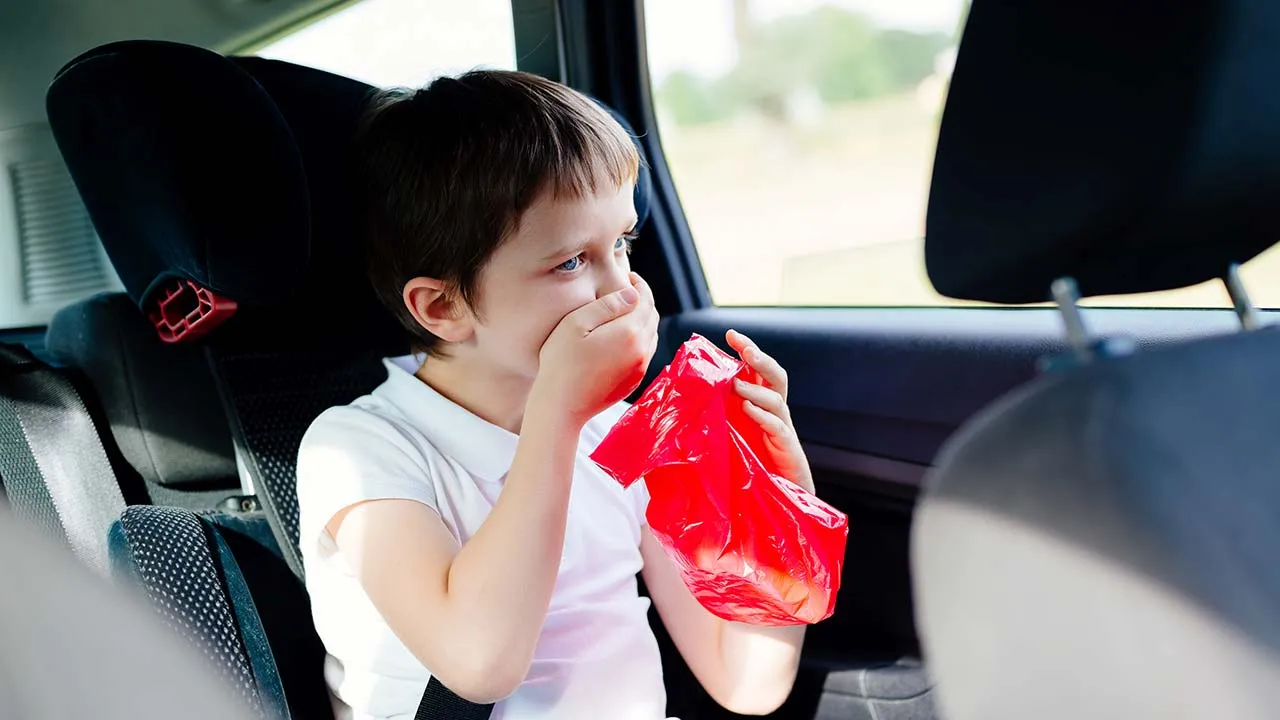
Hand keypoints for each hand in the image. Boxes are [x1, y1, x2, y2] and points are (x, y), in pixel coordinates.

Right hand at [534, 273, 659, 424]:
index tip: (629, 276)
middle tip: (626, 291)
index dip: (639, 285)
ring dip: (642, 319)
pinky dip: (640, 338)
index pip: (645, 299)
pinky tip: (621, 336)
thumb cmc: (562, 362)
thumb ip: (607, 306)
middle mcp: (641, 350)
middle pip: (652, 316)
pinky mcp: (634, 381)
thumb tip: (632, 294)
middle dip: (642, 300)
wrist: (562, 406)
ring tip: (624, 312)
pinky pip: (645, 352)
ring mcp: (640, 368)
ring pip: (651, 335)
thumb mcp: (576, 324)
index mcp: (630, 332)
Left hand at [727, 329, 814, 493]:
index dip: (748, 351)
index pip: (757, 372)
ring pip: (776, 400)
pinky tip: (749, 410)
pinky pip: (779, 427)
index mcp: (760, 407)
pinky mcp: (787, 449)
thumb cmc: (749, 469)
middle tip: (745, 349)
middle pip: (775, 377)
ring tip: (735, 385)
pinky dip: (763, 416)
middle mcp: (774, 414)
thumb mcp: (728, 437)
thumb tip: (681, 402)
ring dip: (755, 389)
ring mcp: (783, 430)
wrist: (777, 501)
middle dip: (760, 359)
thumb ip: (714, 418)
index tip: (730, 334)